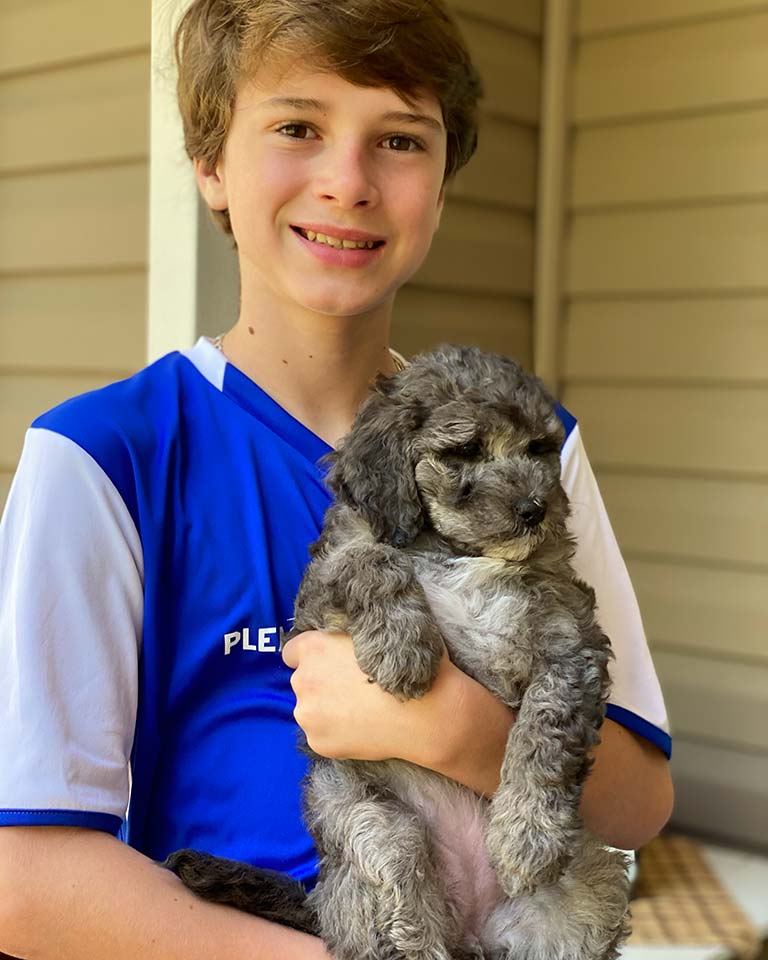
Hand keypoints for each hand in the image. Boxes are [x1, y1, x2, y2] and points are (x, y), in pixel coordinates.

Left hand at [281, 630, 457, 763]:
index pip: (292, 651)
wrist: (426, 713)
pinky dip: (336, 732)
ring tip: (361, 709)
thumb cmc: (404, 664)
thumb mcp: (375, 631)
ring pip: (310, 708)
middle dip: (321, 681)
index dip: (313, 655)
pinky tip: (362, 727)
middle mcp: (303, 679)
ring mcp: (308, 714)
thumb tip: (339, 633)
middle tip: (354, 686)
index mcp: (314, 647)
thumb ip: (346, 632)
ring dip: (326, 708)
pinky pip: (321, 733)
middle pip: (302, 679)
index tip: (331, 662)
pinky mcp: (318, 742)